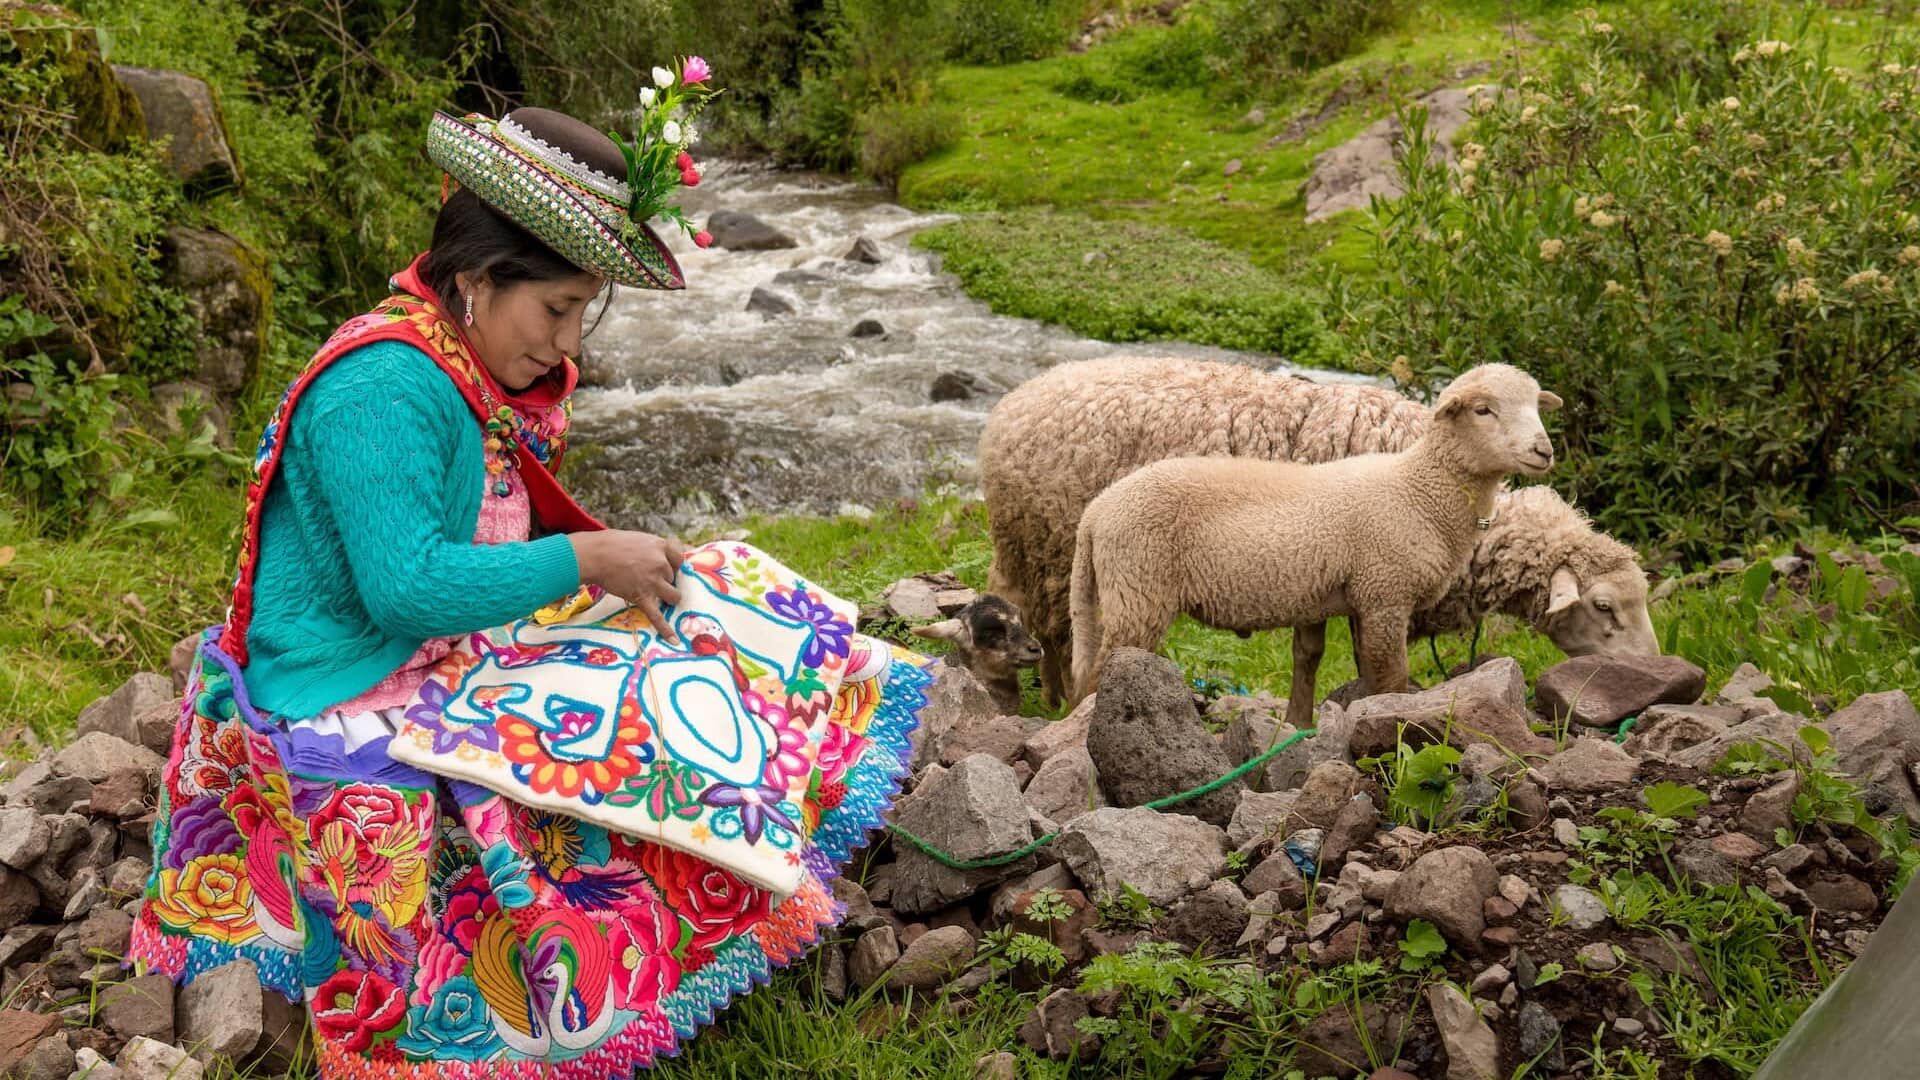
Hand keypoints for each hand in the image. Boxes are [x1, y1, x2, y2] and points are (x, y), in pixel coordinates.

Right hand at [570, 529, 687, 640]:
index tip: (667, 568)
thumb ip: (653, 549)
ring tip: (660, 598)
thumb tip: (663, 557)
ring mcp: (652, 581)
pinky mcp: (642, 596)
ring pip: (673, 596)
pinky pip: (656, 616)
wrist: (595, 555)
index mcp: (660, 546)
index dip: (674, 565)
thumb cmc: (612, 545)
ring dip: (669, 598)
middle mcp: (660, 564)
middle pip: (673, 578)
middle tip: (647, 578)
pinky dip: (665, 629)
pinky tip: (674, 640)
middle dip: (664, 580)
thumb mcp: (639, 539)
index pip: (680, 559)